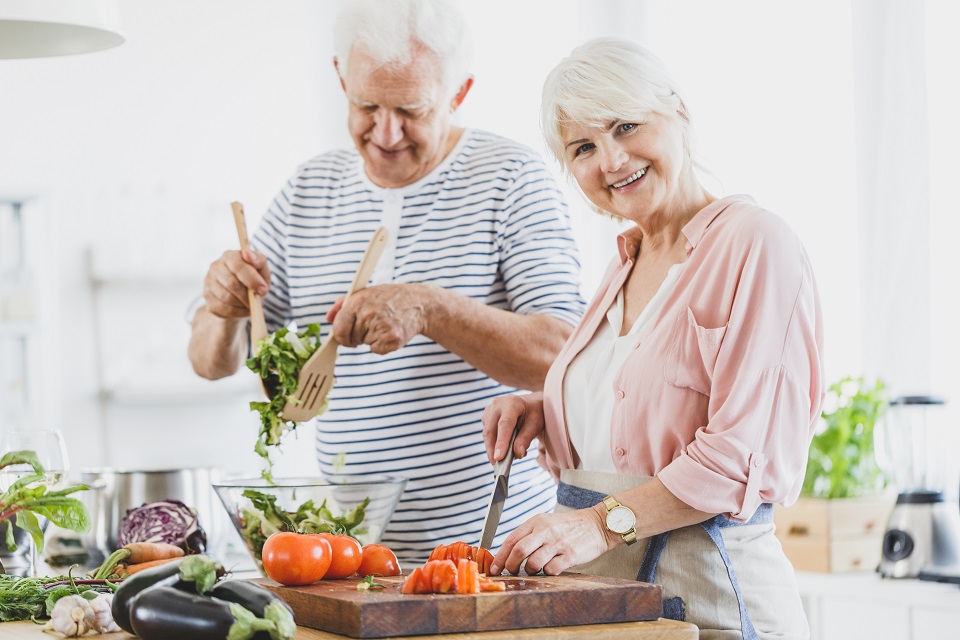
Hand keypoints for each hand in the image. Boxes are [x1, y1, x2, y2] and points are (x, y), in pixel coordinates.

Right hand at [202, 248, 270, 318]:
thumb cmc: (253, 277)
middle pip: (231, 284)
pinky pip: (222, 308)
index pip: (237, 266)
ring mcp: (209, 282)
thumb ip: (258, 260)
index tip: (263, 290)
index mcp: (229, 256)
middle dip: (247, 295)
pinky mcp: (207, 296)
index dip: (251, 279)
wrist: (241, 293)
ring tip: (252, 305)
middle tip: (258, 300)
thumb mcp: (261, 268)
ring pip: (226, 297)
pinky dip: (237, 312)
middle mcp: (216, 267)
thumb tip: (249, 254)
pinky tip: (244, 309)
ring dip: (242, 304)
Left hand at [327, 284, 431, 353]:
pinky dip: (382, 345)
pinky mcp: (392, 339)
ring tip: (384, 324)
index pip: (338, 329)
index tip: (345, 336)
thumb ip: (343, 304)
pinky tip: (390, 332)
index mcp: (357, 302)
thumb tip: (328, 318)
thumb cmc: (390, 298)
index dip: (340, 335)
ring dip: (371, 338)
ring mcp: (380, 327)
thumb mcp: (366, 293)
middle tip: (371, 325)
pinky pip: (376, 350)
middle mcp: (368, 314)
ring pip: (364, 344)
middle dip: (357, 336)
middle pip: (351, 339)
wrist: (419, 303)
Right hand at [482, 393, 544, 464]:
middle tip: (497, 465)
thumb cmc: (534, 413)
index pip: (505, 425)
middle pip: (491, 430)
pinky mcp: (486, 417)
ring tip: (504, 460)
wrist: (530, 404)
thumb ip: (526, 439)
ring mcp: (490, 410)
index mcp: (512, 403)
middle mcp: (497, 404)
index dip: (501, 442)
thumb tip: (517, 454)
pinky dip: (494, 444)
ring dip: (493, 448)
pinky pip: (487, 434)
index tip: (499, 458)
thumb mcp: (536, 424)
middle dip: (492, 449)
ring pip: (487, 433)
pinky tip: (503, 450)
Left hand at [489, 506, 610, 575]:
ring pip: (533, 563)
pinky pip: (551, 569)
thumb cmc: (568, 526)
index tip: (494, 568)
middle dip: (510, 566)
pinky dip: (547, 572)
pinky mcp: (570, 555)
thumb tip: (509, 554)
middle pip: (519, 551)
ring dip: (530, 570)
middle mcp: (545, 531)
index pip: (511, 539)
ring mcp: (558, 543)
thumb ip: (529, 535)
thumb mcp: (546, 522)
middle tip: (511, 572)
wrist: (596, 524)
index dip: (500, 556)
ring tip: (535, 569)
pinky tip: (551, 568)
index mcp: (536, 522)